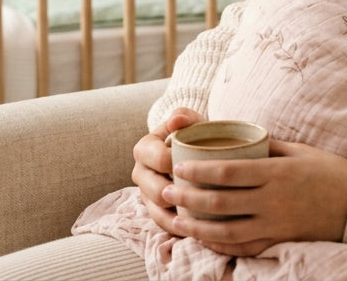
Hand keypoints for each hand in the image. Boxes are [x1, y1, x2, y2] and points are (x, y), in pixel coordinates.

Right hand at [131, 108, 203, 233]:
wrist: (195, 152)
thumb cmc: (194, 135)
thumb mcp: (191, 122)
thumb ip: (184, 116)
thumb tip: (177, 121)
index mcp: (144, 149)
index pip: (158, 159)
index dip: (177, 164)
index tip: (201, 165)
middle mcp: (140, 173)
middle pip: (156, 191)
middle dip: (178, 194)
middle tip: (205, 194)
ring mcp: (146, 195)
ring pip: (158, 213)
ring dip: (180, 217)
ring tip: (204, 216)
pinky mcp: (156, 212)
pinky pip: (164, 226)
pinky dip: (181, 228)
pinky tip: (200, 229)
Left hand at [164, 139, 346, 255]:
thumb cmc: (329, 172)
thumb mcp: (298, 151)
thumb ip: (266, 147)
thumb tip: (235, 137)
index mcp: (276, 173)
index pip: (228, 172)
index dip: (198, 172)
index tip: (178, 167)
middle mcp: (273, 201)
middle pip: (221, 202)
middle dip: (188, 198)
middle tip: (166, 192)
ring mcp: (276, 225)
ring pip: (227, 231)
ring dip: (198, 226)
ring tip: (177, 220)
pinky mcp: (281, 241)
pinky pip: (246, 248)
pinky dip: (222, 246)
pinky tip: (205, 240)